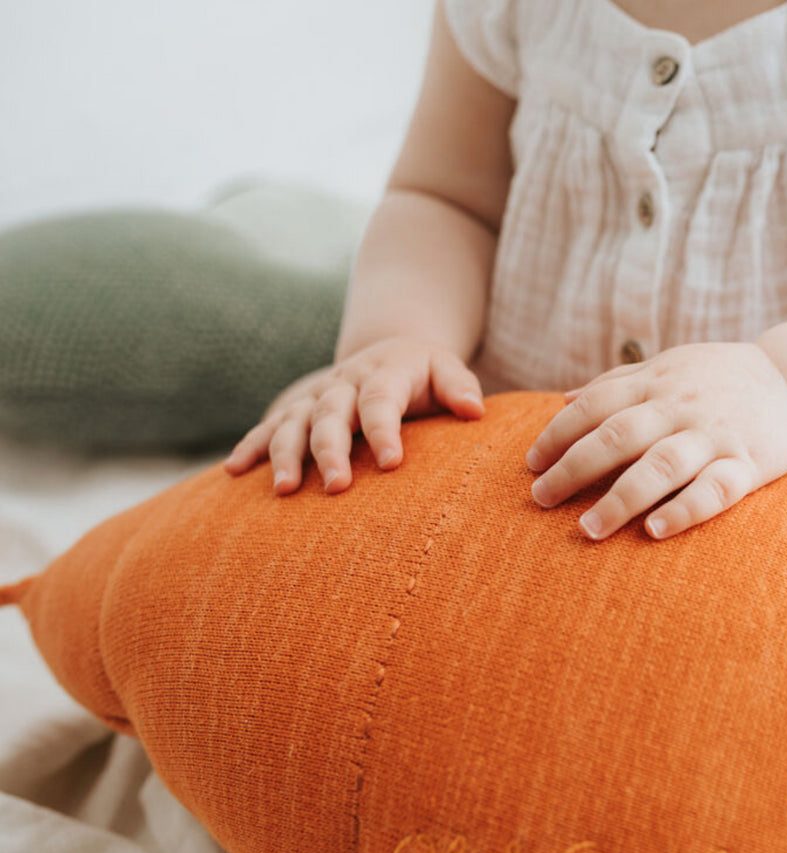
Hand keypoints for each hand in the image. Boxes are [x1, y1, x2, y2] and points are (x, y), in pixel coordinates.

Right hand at [222, 337, 484, 494]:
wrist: (387, 349)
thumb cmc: (424, 372)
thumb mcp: (447, 369)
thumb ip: (460, 387)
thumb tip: (474, 411)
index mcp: (383, 374)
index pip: (380, 402)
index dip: (384, 431)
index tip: (392, 464)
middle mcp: (343, 384)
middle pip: (331, 416)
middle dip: (331, 451)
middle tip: (337, 487)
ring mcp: (315, 397)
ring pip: (292, 424)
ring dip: (284, 455)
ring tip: (285, 490)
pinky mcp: (295, 409)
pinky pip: (267, 427)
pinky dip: (249, 447)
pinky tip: (233, 472)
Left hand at [525, 342, 786, 539]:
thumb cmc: (720, 377)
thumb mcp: (670, 365)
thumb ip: (619, 382)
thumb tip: (564, 401)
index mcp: (658, 382)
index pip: (596, 405)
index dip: (559, 434)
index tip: (531, 465)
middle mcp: (682, 406)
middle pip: (619, 436)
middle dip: (574, 469)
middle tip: (541, 500)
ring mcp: (717, 435)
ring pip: (663, 465)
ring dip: (621, 497)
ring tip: (587, 529)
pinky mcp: (750, 463)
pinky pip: (716, 489)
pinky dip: (685, 510)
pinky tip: (654, 531)